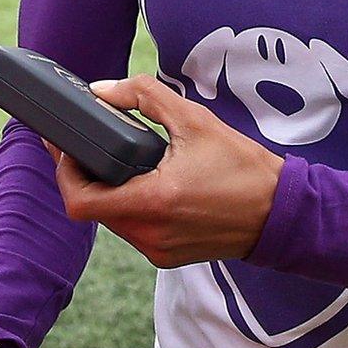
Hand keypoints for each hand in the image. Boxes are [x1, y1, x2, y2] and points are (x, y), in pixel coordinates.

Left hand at [52, 74, 283, 268]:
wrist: (283, 214)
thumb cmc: (243, 168)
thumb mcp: (194, 119)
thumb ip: (143, 95)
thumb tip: (102, 90)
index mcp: (153, 202)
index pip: (79, 201)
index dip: (64, 172)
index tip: (67, 149)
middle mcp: (151, 234)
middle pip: (91, 209)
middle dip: (84, 178)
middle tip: (84, 148)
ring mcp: (158, 250)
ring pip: (111, 221)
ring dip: (106, 193)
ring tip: (115, 162)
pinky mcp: (167, 257)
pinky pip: (133, 231)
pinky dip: (128, 207)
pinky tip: (140, 184)